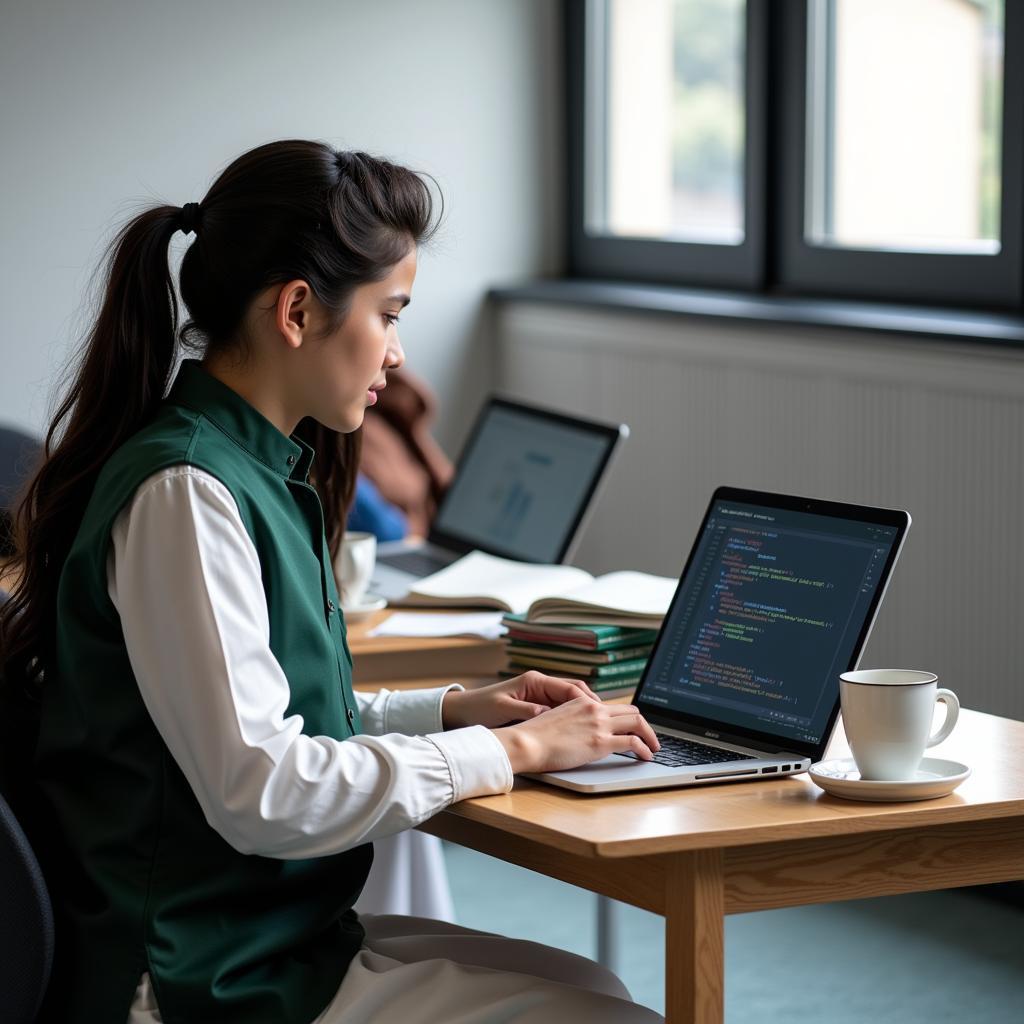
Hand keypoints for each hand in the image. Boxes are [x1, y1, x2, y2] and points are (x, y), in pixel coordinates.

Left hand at [442, 670, 598, 729]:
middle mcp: (540, 685)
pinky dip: (572, 718)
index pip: (570, 687)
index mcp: (535, 681)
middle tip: (608, 721)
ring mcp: (538, 695)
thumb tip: (547, 714)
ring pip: (571, 701)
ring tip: (598, 727)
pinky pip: (561, 710)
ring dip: (584, 712)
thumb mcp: (504, 709)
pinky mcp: (535, 706)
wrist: (462, 711)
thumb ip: (527, 711)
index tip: (600, 712)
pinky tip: (580, 731)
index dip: (588, 700)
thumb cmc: (481, 708)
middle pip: (575, 693)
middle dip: (592, 705)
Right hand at [492, 696, 660, 773]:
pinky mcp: (601, 742)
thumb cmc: (534, 736)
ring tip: (654, 747)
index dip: (626, 717)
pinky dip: (644, 748)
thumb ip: (571, 721)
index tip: (632, 727)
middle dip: (643, 724)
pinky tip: (646, 756)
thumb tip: (578, 732)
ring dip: (650, 735)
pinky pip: (633, 742)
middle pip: (631, 711)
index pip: (613, 706)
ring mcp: (599, 724)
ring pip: (638, 723)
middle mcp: (594, 709)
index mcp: (582, 702)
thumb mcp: (555, 719)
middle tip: (648, 737)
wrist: (527, 742)